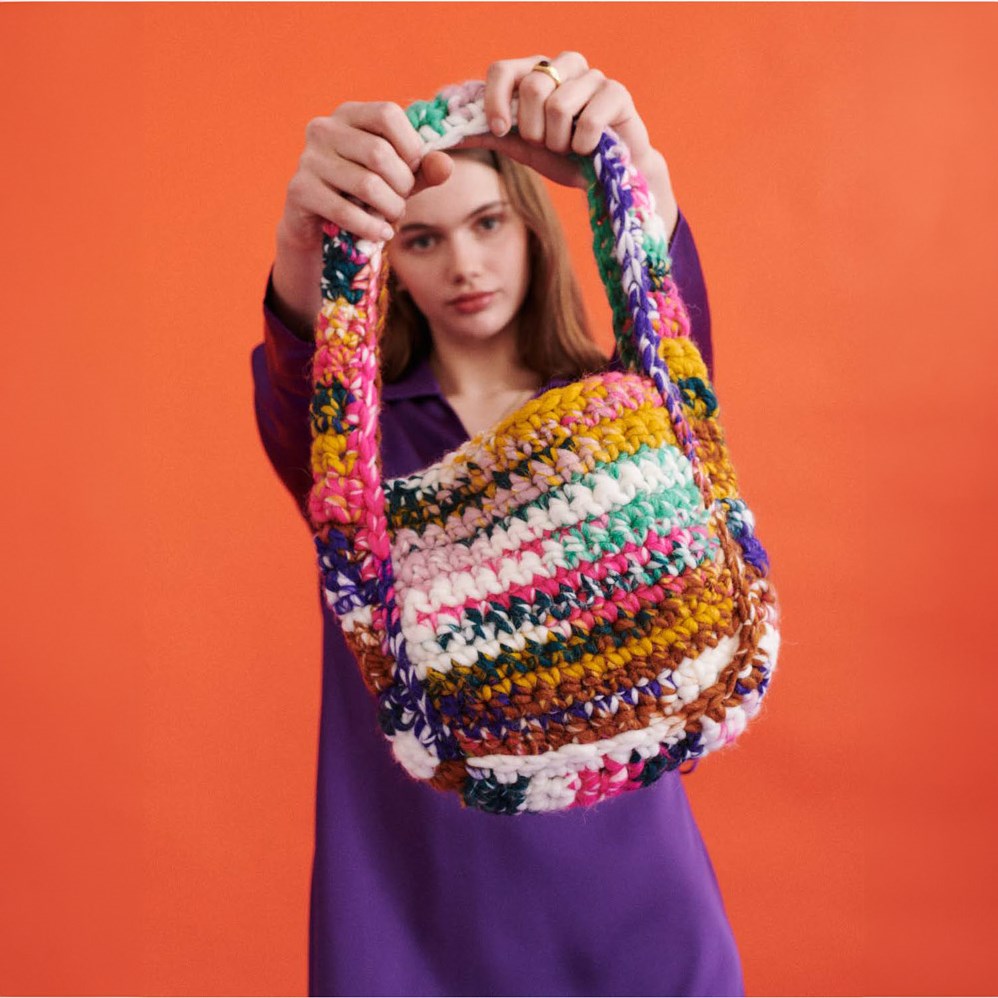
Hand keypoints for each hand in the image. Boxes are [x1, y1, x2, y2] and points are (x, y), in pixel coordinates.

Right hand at [278, 101, 453, 250]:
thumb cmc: (363, 193)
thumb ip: (424, 169)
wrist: (318, 224)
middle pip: (379, 153)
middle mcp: (324, 128)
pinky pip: (345, 211)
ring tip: (392, 216)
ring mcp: (308, 158)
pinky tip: (381, 233)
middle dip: (402, 185)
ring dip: (390, 208)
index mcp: (349, 114)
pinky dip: (371, 227)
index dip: (410, 146)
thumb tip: (446, 166)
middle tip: (402, 201)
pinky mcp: (300, 190)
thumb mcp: (397, 178)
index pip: (388, 114)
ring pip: (367, 185)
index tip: (412, 170)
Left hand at [457, 52, 678, 236]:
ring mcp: (593, 76)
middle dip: (534, 130)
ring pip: (558, 105)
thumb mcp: (521, 147)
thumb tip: (451, 133)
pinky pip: (588, 120)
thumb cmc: (564, 157)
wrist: (609, 176)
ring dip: (560, 141)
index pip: (502, 69)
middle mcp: (564, 66)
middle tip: (548, 143)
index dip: (495, 101)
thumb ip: (489, 134)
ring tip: (570, 148)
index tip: (501, 130)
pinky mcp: (617, 93)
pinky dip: (584, 145)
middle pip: (531, 86)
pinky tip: (591, 149)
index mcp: (537, 72)